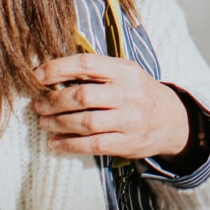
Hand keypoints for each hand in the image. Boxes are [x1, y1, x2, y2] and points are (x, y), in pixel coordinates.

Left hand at [30, 53, 189, 160]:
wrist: (172, 120)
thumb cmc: (139, 93)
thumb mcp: (126, 72)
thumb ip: (96, 70)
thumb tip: (53, 71)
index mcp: (125, 71)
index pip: (86, 64)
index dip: (57, 69)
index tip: (37, 76)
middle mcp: (128, 94)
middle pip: (82, 96)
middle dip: (53, 101)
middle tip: (38, 104)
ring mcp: (129, 120)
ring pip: (85, 122)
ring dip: (58, 123)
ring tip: (44, 121)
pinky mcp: (127, 143)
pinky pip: (93, 145)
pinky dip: (69, 145)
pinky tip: (55, 142)